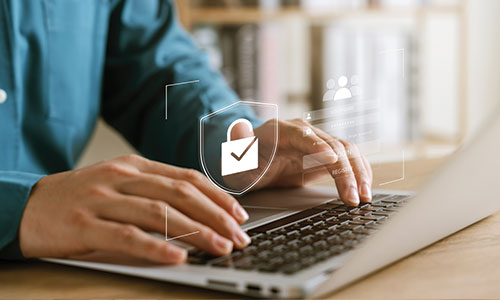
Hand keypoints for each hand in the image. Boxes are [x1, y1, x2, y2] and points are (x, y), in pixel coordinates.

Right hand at [19, 155, 250, 263]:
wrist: (26, 204)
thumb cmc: (81, 197)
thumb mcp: (119, 182)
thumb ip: (154, 189)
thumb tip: (199, 206)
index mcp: (134, 165)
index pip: (187, 177)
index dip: (217, 196)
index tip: (239, 214)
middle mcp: (121, 176)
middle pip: (180, 193)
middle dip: (215, 215)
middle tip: (238, 235)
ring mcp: (101, 199)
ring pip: (159, 213)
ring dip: (195, 232)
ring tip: (220, 247)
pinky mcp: (83, 225)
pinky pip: (126, 236)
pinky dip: (156, 247)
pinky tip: (178, 258)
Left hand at [227, 119, 372, 205]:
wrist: (250, 164)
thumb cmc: (242, 163)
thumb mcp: (235, 160)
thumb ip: (239, 147)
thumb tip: (238, 129)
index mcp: (279, 130)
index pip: (302, 135)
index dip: (318, 146)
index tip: (333, 160)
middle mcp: (302, 132)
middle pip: (330, 145)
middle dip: (345, 170)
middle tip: (353, 196)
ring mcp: (316, 141)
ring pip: (345, 151)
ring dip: (358, 172)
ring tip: (364, 196)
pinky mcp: (325, 154)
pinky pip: (347, 159)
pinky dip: (359, 172)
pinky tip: (365, 188)